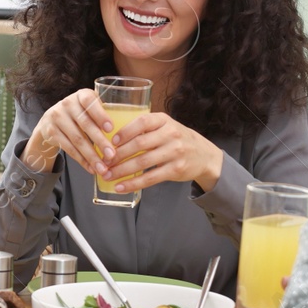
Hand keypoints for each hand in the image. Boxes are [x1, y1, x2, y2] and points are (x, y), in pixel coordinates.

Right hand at [25, 90, 115, 173]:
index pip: (90, 101)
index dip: (100, 115)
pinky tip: (91, 168)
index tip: (111, 129)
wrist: (50, 120)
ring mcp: (57, 117)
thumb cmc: (80, 114)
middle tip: (112, 155)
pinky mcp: (51, 132)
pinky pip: (69, 149)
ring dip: (91, 156)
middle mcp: (67, 103)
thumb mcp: (90, 108)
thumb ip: (104, 114)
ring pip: (77, 139)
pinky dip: (82, 160)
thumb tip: (129, 135)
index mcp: (81, 95)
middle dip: (100, 141)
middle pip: (85, 124)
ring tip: (103, 168)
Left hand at [98, 113, 222, 193]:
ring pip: (142, 162)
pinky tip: (121, 187)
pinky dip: (133, 184)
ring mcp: (174, 152)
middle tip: (102, 163)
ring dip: (121, 170)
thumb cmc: (177, 140)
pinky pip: (150, 178)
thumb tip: (112, 140)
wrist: (204, 156)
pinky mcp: (176, 169)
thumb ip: (145, 129)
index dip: (124, 132)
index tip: (110, 142)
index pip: (141, 123)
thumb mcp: (165, 127)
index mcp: (164, 120)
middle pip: (139, 144)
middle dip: (117, 155)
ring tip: (107, 176)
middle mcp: (170, 134)